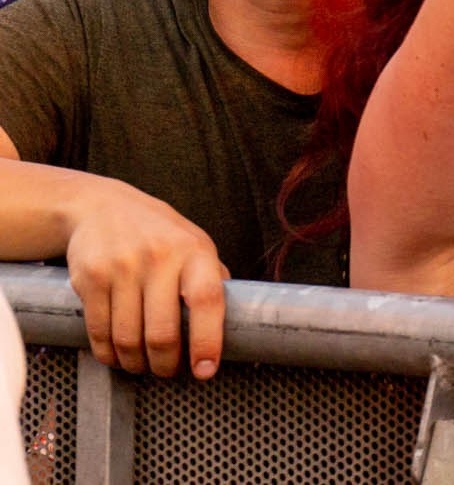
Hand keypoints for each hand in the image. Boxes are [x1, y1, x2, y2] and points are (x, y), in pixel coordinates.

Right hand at [65, 179, 228, 377]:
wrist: (102, 208)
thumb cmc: (159, 234)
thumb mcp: (195, 245)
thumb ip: (212, 279)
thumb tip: (236, 321)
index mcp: (195, 252)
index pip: (207, 300)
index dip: (207, 341)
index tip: (206, 370)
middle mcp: (160, 258)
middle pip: (162, 332)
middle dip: (165, 365)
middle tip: (168, 372)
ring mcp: (123, 267)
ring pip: (128, 338)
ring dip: (135, 363)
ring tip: (142, 365)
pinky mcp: (91, 278)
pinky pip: (100, 331)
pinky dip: (108, 354)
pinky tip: (117, 356)